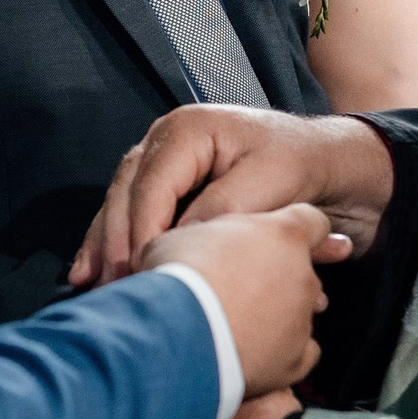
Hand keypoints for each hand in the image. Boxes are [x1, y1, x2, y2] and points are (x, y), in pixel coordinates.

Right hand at [72, 107, 397, 286]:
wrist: (326, 165)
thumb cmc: (302, 165)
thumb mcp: (272, 182)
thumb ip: (225, 207)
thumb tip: (183, 238)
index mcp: (189, 130)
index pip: (152, 185)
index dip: (142, 231)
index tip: (144, 274)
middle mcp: (165, 141)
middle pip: (125, 193)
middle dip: (113, 242)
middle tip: (112, 288)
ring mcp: (161, 163)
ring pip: (119, 205)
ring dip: (104, 247)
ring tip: (91, 287)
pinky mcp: (165, 189)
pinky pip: (129, 215)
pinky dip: (112, 246)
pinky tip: (91, 274)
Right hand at [142, 204, 349, 396]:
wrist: (175, 332)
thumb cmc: (178, 276)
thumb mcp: (186, 234)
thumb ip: (213, 235)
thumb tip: (199, 241)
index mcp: (284, 235)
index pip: (312, 222)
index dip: (293, 232)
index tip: (279, 241)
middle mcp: (303, 276)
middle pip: (302, 272)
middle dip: (278, 277)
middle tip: (238, 287)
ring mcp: (301, 320)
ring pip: (299, 313)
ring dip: (276, 315)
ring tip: (234, 323)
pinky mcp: (294, 360)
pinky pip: (299, 354)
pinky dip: (280, 354)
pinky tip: (252, 352)